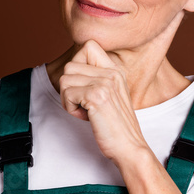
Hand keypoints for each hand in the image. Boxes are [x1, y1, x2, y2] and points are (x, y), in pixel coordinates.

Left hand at [58, 40, 149, 163]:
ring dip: (68, 99)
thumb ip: (96, 79)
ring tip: (85, 110)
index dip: (77, 64)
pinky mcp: (96, 96)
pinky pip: (66, 94)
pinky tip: (86, 117)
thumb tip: (70, 69)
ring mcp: (105, 83)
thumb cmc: (116, 126)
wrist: (129, 147)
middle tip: (83, 103)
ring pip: (64, 79)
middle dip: (69, 87)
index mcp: (115, 71)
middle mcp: (112, 73)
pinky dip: (70, 108)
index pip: (88, 46)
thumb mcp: (111, 95)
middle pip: (70, 65)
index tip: (83, 85)